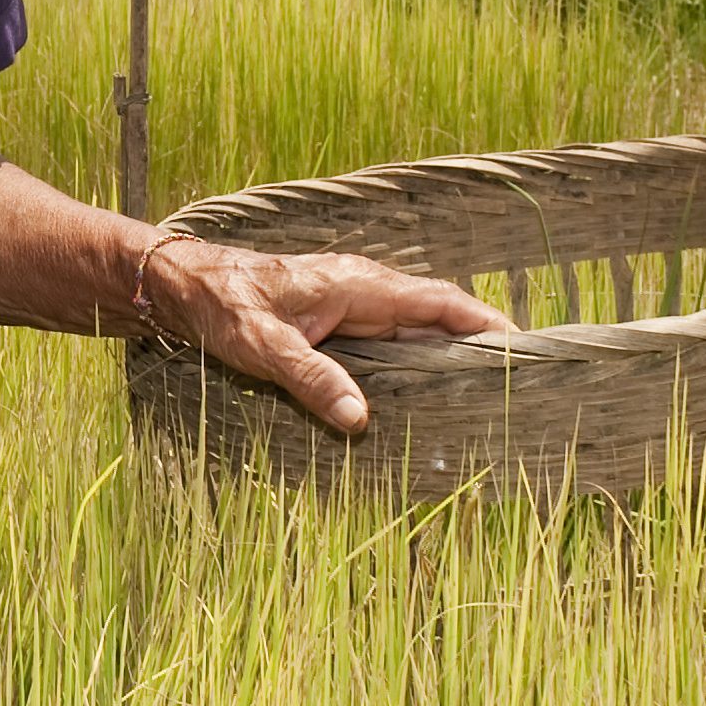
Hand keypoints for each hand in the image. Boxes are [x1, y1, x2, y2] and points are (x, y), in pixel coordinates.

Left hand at [140, 240, 511, 435]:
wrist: (183, 286)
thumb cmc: (221, 305)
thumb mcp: (262, 345)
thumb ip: (311, 377)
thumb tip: (360, 419)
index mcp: (359, 285)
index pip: (440, 301)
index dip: (484, 323)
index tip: (523, 349)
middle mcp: (365, 292)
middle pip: (438, 321)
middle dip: (476, 351)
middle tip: (515, 392)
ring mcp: (352, 308)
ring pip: (416, 335)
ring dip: (447, 362)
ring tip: (485, 403)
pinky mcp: (337, 325)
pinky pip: (390, 346)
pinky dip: (414, 368)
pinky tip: (424, 402)